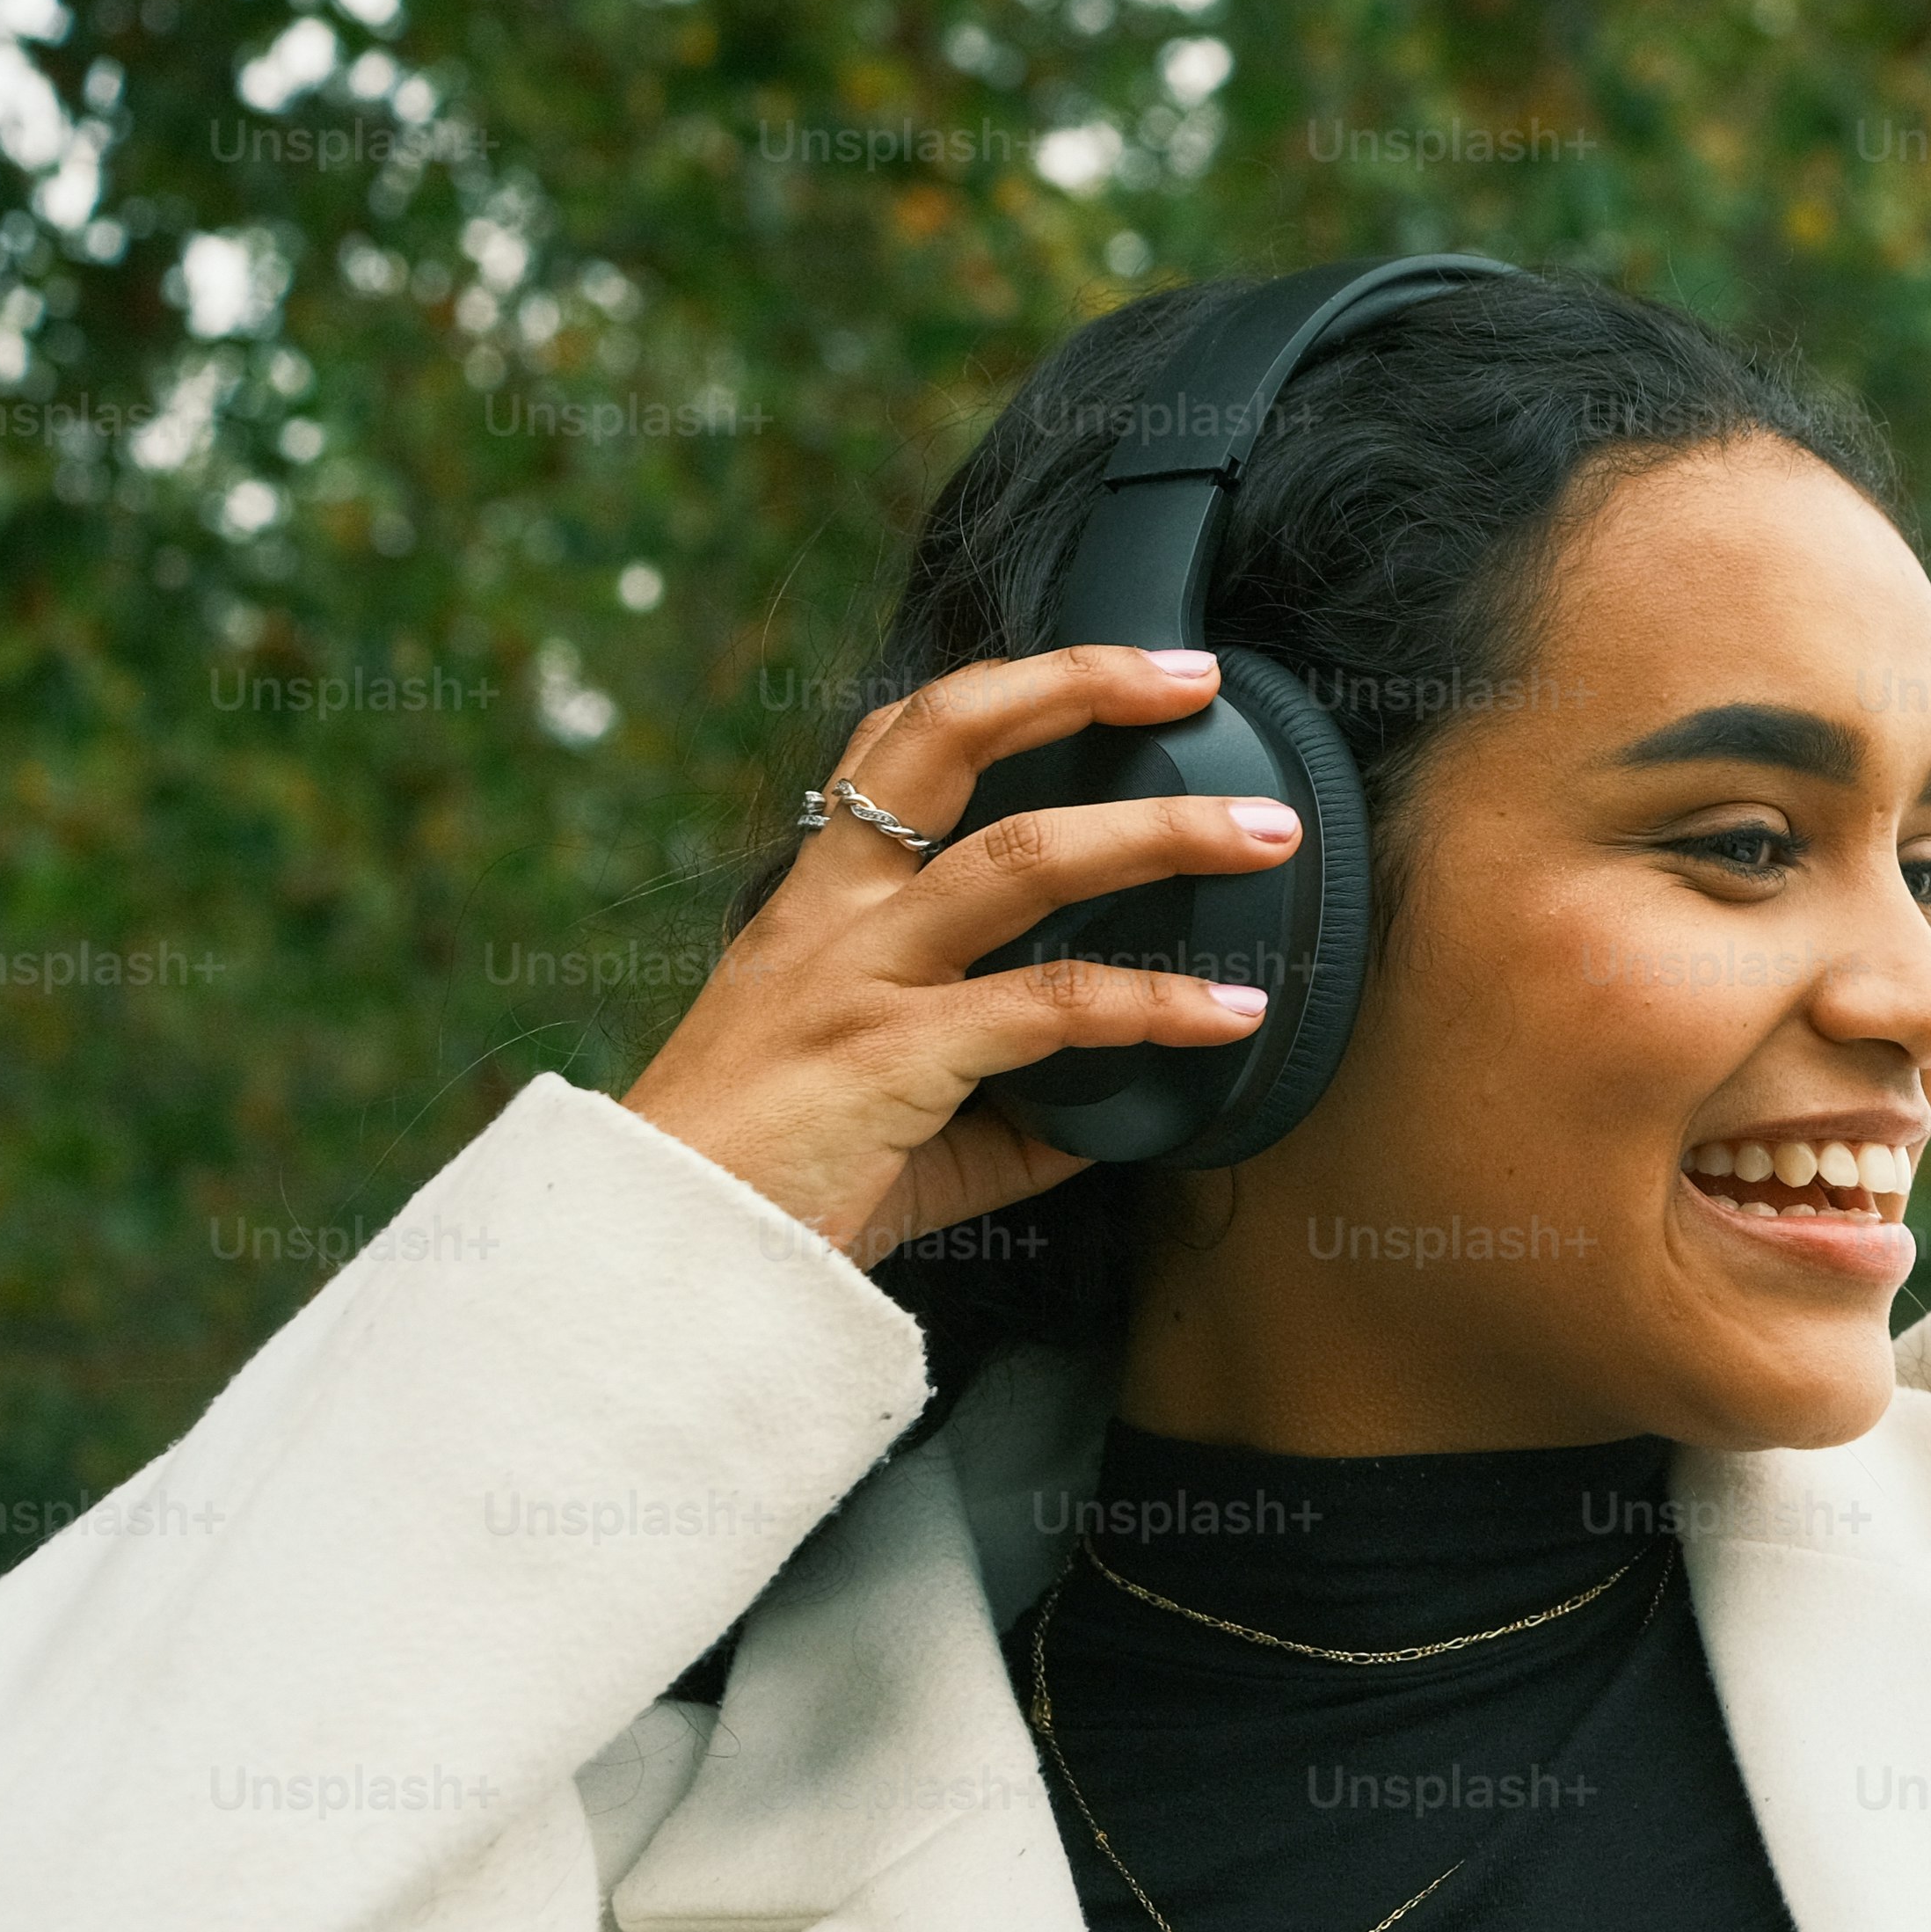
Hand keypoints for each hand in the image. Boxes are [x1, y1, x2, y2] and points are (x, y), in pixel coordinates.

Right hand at [622, 645, 1289, 1261]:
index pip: (894, 745)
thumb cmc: (772, 1182)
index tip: (1114, 671)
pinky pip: (1050, 1006)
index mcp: (817, 906)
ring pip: (1023, 858)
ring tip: (1264, 835)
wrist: (665, 1260)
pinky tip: (1232, 1015)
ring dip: (1161, 834)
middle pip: (947, 740)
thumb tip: (1109, 1097)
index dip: (1003, 688)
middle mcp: (832, 915)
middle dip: (1075, 686)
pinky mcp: (893, 1056)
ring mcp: (860, 976)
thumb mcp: (893, 1107)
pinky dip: (1155, 1006)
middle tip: (1191, 676)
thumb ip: (1004, 1090)